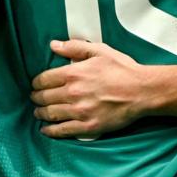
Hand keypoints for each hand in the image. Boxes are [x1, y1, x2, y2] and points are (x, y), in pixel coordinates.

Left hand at [30, 40, 149, 138]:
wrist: (142, 91)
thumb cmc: (123, 70)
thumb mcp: (100, 51)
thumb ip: (74, 47)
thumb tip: (54, 45)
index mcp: (74, 73)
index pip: (44, 79)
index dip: (36, 83)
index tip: (35, 85)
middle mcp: (73, 93)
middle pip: (44, 97)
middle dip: (36, 98)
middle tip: (35, 98)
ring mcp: (80, 112)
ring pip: (50, 114)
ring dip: (40, 113)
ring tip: (38, 112)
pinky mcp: (88, 127)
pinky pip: (63, 130)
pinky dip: (51, 131)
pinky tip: (45, 130)